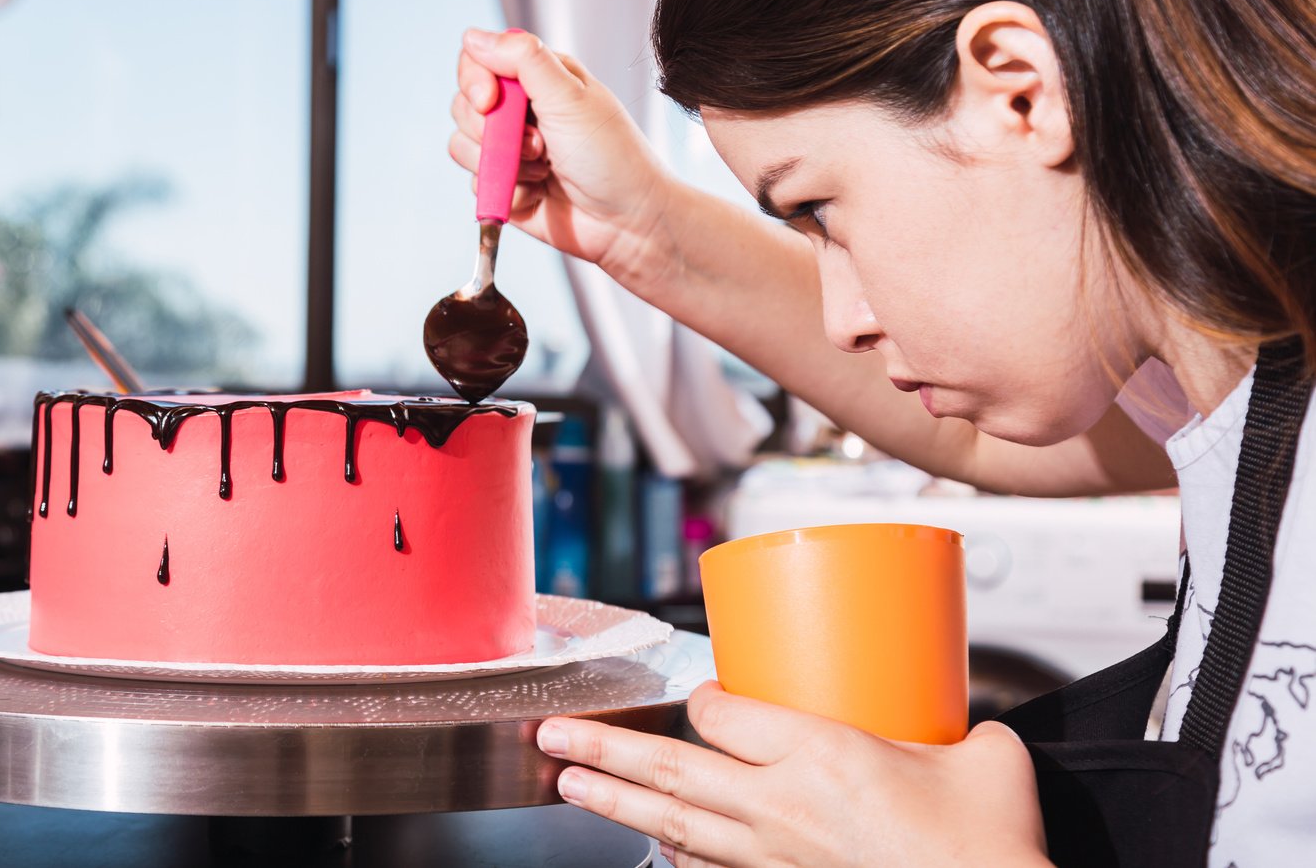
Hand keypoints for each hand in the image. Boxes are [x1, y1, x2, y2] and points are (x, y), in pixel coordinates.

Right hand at [451, 28, 674, 288]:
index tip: (489, 101)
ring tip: (543, 168)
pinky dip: (504, 190)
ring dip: (502, 162)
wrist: (628, 222)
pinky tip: (537, 192)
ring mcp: (511, 150)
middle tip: (538, 143)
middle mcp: (521, 111)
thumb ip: (521, 59)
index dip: (474, 80)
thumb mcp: (569, 96)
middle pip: (464, 104)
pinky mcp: (505, 186)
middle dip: (491, 129)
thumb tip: (473, 37)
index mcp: (538, 78)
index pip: (479, 61)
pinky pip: (476, 182)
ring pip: (463, 145)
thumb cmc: (612, 156)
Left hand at [536, 682, 1049, 867]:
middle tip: (554, 733)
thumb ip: (965, 731)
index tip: (698, 692)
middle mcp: (783, 804)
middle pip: (671, 765)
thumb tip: (966, 725)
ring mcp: (777, 858)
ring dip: (615, 800)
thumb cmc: (990, 848)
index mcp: (821, 751)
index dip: (698, 696)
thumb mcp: (986, 761)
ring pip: (675, 823)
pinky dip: (677, 856)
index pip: (720, 712)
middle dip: (603, 746)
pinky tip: (653, 845)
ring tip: (570, 783)